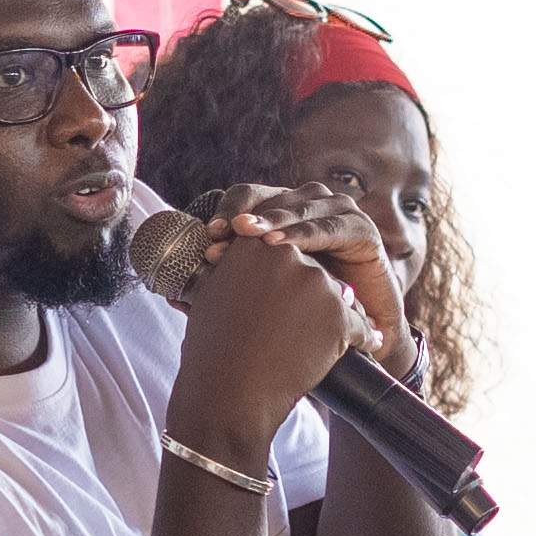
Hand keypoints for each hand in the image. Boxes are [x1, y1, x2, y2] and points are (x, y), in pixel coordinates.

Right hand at [171, 226, 358, 457]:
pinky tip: (368, 344)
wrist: (228, 390)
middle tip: (303, 326)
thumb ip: (233, 273)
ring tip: (332, 341)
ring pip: (339, 297)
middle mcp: (287, 256)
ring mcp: (315, 283)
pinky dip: (364, 337)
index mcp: (254, 247)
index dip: (286, 280)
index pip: (282, 254)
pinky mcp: (337, 314)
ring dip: (337, 318)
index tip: (287, 299)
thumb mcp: (212, 297)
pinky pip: (359, 325)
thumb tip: (238, 267)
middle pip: (311, 274)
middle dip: (311, 299)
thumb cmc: (214, 350)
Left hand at [214, 183, 412, 383]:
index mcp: (283, 213)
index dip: (227, 212)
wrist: (359, 337)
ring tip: (246, 234)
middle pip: (270, 198)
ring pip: (297, 208)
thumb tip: (173, 294)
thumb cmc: (307, 315)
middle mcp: (309, 205)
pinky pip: (327, 227)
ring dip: (270, 220)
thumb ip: (226, 287)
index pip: (248, 198)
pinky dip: (302, 233)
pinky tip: (280, 244)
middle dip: (243, 219)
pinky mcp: (363, 230)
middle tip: (219, 238)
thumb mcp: (264, 295)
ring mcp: (338, 213)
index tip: (207, 237)